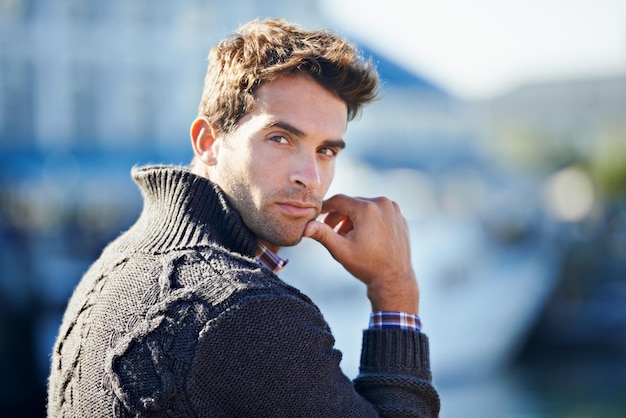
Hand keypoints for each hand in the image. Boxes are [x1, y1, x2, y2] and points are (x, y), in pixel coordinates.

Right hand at [303, 194, 418, 313]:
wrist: (394, 279)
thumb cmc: (367, 266)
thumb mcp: (341, 250)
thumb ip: (322, 234)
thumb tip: (305, 227)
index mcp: (367, 209)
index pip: (339, 200)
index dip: (325, 207)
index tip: (316, 215)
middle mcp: (382, 204)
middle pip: (352, 203)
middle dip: (340, 216)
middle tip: (332, 232)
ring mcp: (393, 209)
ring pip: (365, 207)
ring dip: (353, 218)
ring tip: (348, 236)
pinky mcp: (399, 216)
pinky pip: (378, 212)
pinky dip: (368, 220)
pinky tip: (364, 236)